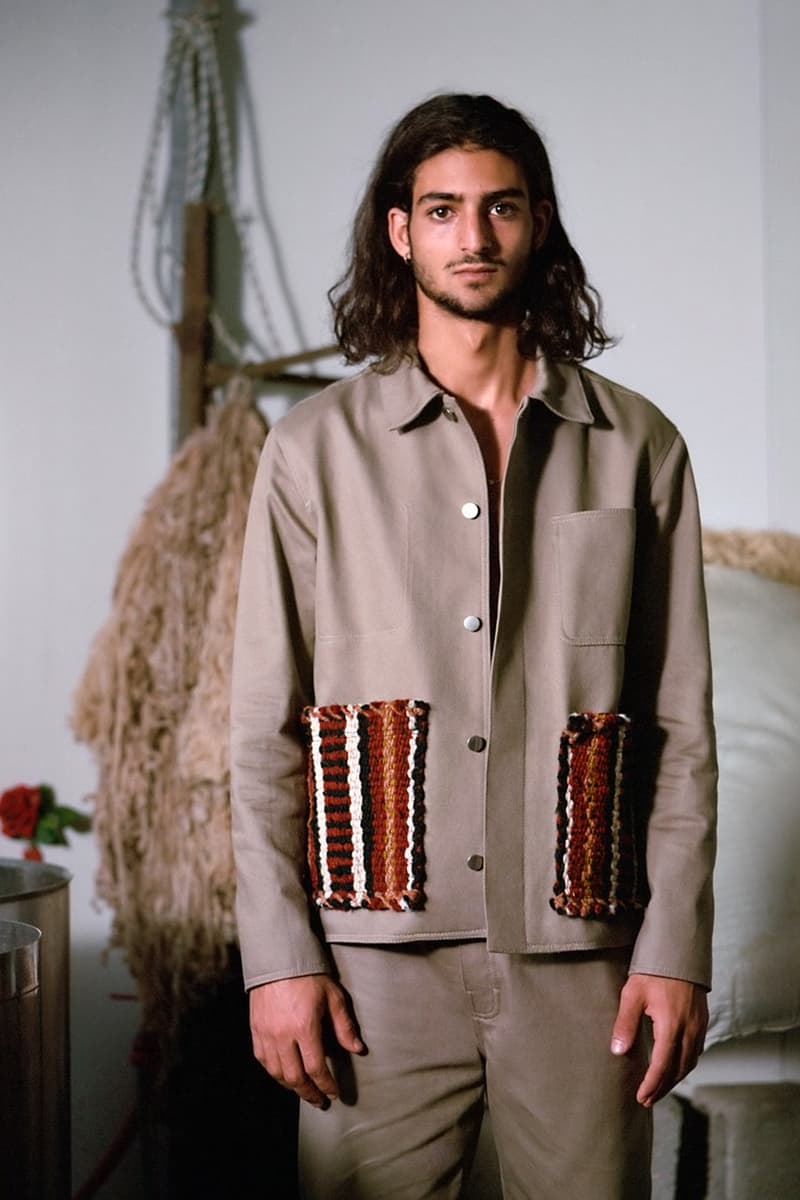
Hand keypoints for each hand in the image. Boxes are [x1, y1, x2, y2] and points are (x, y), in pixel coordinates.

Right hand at [249, 974, 364, 1107]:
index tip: (334, 1094)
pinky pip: (263, 1060)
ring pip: (276, 1073)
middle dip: (309, 1093)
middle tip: (320, 1101)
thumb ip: (344, 1026)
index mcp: (304, 1027)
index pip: (316, 1068)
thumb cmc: (308, 975)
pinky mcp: (255, 1029)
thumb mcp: (333, 996)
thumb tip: (357, 1049)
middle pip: (294, 1077)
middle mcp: (282, 1035)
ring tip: (304, 1091)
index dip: (326, 1085)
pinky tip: (283, 1074)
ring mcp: (266, 1033)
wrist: (278, 957)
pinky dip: (274, 1072)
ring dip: (291, 1086)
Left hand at [610, 973, 707, 1106]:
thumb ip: (625, 1023)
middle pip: (679, 1069)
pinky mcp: (702, 1020)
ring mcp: (699, 1026)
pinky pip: (697, 1051)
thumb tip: (618, 1052)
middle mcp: (689, 1029)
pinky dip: (685, 1064)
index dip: (652, 1084)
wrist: (679, 950)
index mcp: (672, 1025)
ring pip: (690, 1062)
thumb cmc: (653, 970)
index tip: (641, 1098)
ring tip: (659, 1088)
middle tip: (648, 1099)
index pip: (663, 1065)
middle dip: (663, 1087)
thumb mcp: (632, 994)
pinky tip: (676, 1066)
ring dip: (675, 1078)